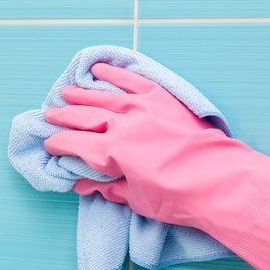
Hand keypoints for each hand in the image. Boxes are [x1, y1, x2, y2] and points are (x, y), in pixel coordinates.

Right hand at [43, 62, 269, 269]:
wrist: (220, 182)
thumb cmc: (177, 198)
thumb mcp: (137, 199)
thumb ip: (108, 188)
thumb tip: (84, 185)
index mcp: (111, 152)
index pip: (73, 144)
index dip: (58, 145)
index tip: (50, 145)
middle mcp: (121, 124)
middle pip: (83, 116)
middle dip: (63, 116)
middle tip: (50, 116)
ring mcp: (142, 108)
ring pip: (103, 96)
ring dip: (82, 94)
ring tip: (67, 92)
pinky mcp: (162, 98)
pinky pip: (132, 81)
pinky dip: (115, 74)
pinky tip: (100, 70)